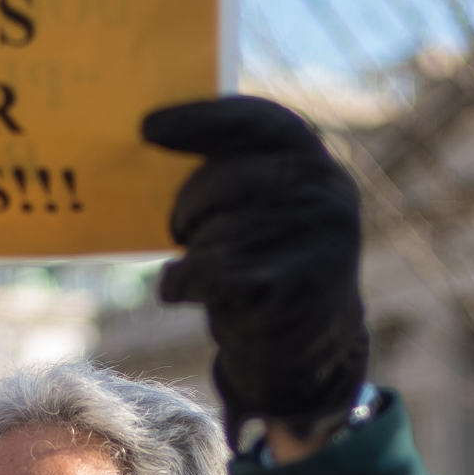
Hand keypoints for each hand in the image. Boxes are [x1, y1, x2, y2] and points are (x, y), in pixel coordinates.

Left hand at [141, 96, 366, 445]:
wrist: (308, 354)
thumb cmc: (265, 270)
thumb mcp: (264, 213)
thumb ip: (235, 175)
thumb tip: (151, 137)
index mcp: (318, 167)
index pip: (259, 122)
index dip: (201, 120)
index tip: (146, 128)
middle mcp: (327, 197)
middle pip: (225, 178)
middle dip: (188, 204)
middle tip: (180, 228)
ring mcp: (317, 244)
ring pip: (214, 231)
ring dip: (191, 256)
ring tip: (205, 271)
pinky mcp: (295, 291)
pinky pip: (210, 273)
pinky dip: (183, 284)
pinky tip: (193, 294)